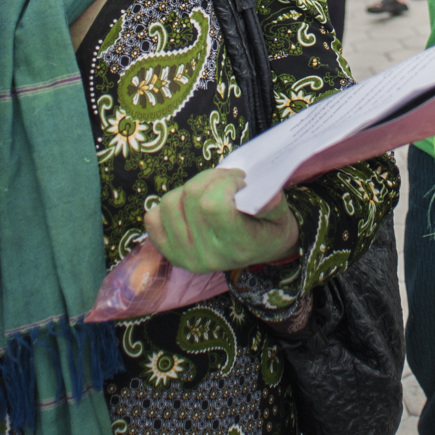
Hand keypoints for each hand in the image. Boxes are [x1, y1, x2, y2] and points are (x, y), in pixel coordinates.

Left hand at [145, 168, 298, 273]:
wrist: (262, 252)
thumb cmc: (270, 228)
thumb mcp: (282, 216)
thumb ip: (273, 204)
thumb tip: (267, 197)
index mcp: (237, 246)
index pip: (213, 205)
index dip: (223, 182)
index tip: (239, 181)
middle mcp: (207, 255)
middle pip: (191, 197)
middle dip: (210, 178)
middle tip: (228, 181)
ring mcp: (185, 256)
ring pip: (170, 202)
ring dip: (189, 188)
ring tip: (210, 192)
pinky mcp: (171, 253)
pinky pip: (152, 219)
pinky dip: (169, 206)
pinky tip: (190, 207)